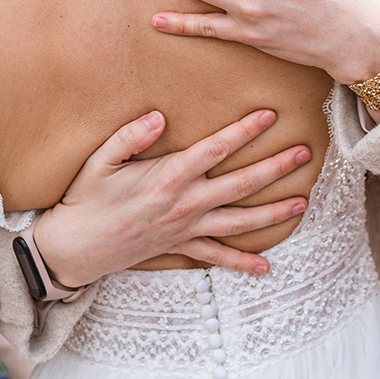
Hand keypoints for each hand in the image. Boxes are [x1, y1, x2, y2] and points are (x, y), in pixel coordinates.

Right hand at [34, 109, 311, 285]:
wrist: (75, 248)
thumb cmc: (87, 198)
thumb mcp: (101, 160)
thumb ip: (131, 136)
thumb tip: (161, 116)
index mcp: (168, 177)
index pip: (216, 149)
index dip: (244, 131)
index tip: (269, 114)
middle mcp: (185, 204)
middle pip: (241, 185)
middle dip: (275, 168)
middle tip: (304, 153)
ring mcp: (186, 229)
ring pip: (239, 222)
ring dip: (273, 213)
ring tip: (302, 202)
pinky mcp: (180, 247)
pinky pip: (217, 257)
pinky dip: (242, 262)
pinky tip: (266, 265)